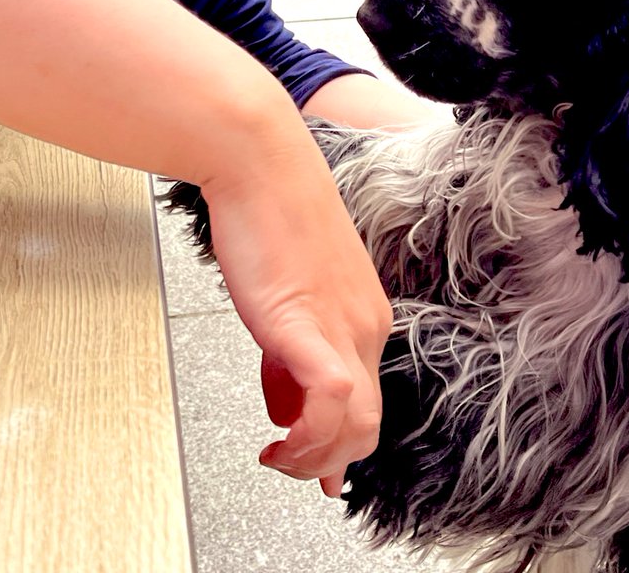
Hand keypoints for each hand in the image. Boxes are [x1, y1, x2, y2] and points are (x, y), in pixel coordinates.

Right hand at [200, 126, 391, 488]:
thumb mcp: (290, 292)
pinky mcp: (308, 322)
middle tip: (288, 467)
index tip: (306, 456)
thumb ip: (292, 349)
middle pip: (367, 423)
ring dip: (314, 459)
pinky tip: (277, 440)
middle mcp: (366, 323)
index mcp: (366, 314)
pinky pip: (330, 401)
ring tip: (277, 457)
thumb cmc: (271, 214)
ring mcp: (344, 324)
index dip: (335, 438)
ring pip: (356, 426)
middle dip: (328, 461)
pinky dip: (308, 437)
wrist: (260, 162)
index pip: (365, 397)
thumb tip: (285, 402)